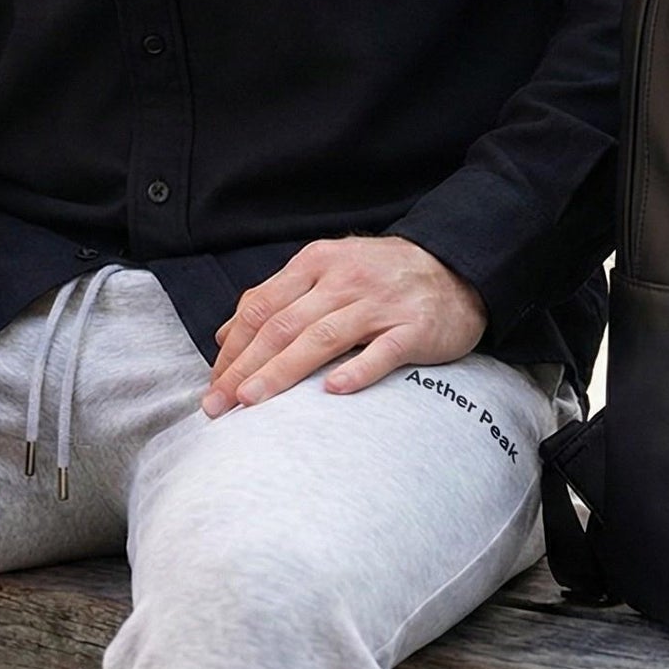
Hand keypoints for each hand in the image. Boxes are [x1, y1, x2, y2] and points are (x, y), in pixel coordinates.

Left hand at [201, 235, 487, 414]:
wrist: (456, 269)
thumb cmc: (380, 278)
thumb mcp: (326, 272)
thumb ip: (277, 298)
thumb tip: (224, 335)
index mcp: (316, 264)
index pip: (261, 307)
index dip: (233, 348)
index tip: (213, 384)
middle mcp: (344, 280)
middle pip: (283, 325)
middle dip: (245, 367)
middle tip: (217, 404)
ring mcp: (380, 304)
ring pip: (322, 338)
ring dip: (282, 371)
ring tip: (251, 401)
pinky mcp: (414, 328)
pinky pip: (383, 353)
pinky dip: (357, 370)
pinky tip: (333, 391)